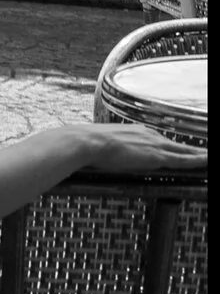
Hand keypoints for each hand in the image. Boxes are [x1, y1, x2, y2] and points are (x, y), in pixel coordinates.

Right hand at [78, 122, 207, 176]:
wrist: (86, 141)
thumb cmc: (87, 144)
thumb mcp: (101, 145)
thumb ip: (108, 149)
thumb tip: (99, 155)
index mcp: (138, 133)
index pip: (162, 142)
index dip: (175, 149)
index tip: (184, 152)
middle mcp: (150, 136)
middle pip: (178, 147)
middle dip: (195, 152)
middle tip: (206, 154)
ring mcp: (155, 145)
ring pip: (186, 152)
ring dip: (201, 156)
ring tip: (210, 157)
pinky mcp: (158, 157)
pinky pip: (185, 160)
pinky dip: (200, 160)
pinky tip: (209, 160)